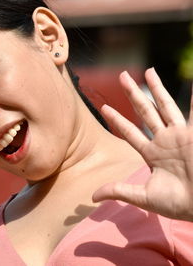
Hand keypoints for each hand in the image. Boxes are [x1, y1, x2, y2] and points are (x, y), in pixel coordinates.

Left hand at [93, 68, 192, 221]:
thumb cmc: (178, 204)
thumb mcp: (143, 197)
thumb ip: (118, 191)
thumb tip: (91, 197)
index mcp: (152, 153)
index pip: (130, 131)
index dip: (117, 119)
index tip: (105, 107)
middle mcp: (164, 140)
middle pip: (145, 111)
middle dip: (133, 94)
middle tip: (122, 76)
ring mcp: (180, 135)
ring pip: (165, 105)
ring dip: (156, 88)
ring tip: (148, 70)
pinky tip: (191, 81)